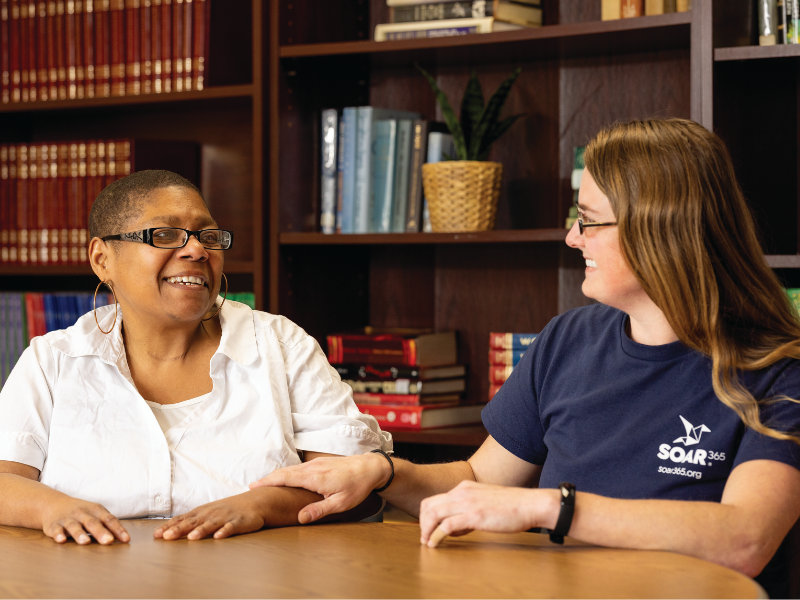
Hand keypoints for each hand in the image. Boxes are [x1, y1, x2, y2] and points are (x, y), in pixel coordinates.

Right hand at [40, 496, 129, 544]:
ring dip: (80, 534)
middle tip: (108, 541)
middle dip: (101, 532)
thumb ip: (108, 525)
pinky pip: (56, 530)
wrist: (54, 504)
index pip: (109, 519)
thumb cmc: (82, 513)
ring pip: (74, 526)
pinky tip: (61, 540)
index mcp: (96, 510)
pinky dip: (58, 535)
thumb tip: (124, 539)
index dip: (118, 529)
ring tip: (86, 542)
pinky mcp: (54, 525)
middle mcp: (83, 513)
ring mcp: (68, 519)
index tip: (126, 540)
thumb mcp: (96, 514)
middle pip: (93, 523)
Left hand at [154, 489, 276, 540]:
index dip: (169, 527)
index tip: (156, 535)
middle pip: (193, 522)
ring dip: (201, 531)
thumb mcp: (207, 513)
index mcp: (202, 512)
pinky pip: (231, 527)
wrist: (255, 502)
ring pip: (211, 525)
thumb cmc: (227, 510)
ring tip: (192, 537)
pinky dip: (225, 531)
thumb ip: (190, 521)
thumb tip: (168, 530)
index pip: (182, 519)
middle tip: (167, 537)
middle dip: (180, 529)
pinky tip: (219, 537)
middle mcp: (211, 514)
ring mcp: (225, 517)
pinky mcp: (239, 522)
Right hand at [249, 453, 390, 523]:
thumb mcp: (340, 503)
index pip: (285, 478)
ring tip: (264, 484)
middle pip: (284, 472)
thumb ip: (319, 510)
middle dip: (267, 479)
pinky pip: (299, 468)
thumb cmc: (357, 487)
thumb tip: (300, 519)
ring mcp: (316, 464)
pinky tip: (285, 479)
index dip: (267, 482)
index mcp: (314, 477)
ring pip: (291, 469)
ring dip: (277, 476)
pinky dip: (287, 473)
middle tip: (252, 487)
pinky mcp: (320, 463)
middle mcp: (312, 468)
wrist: (370, 467)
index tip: (252, 486)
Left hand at [419, 480, 557, 547]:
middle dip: (422, 523)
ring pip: (433, 514)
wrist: (530, 504)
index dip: (427, 516)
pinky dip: (436, 536)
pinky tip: (435, 544)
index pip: (435, 499)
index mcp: (464, 486)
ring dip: (426, 530)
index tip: (429, 529)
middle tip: (425, 538)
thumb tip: (457, 524)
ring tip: (428, 542)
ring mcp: (467, 502)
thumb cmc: (512, 505)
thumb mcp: (485, 499)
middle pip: (428, 505)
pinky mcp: (474, 515)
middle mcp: (462, 491)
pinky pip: (446, 526)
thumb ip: (469, 506)